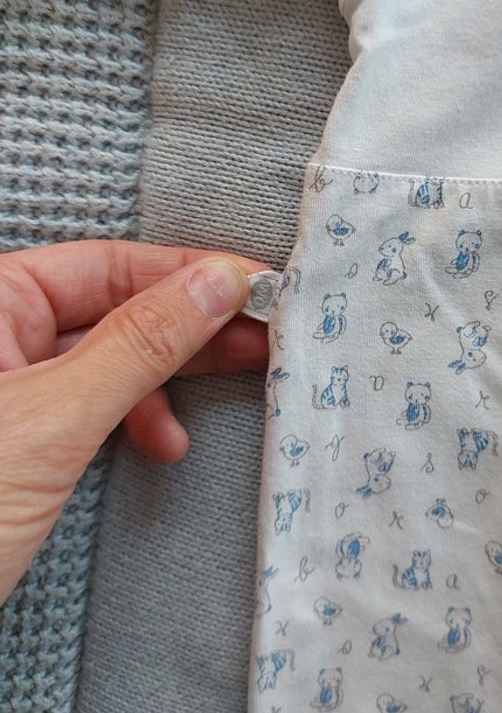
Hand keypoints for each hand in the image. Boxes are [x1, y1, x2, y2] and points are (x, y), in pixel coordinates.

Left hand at [0, 240, 269, 604]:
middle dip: (192, 327)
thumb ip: (140, 345)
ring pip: (115, 359)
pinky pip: (100, 404)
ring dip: (172, 381)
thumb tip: (218, 283)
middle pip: (118, 308)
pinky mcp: (31, 433)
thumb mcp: (53, 420)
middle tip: (264, 335)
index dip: (186, 273)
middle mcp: (1, 333)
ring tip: (229, 392)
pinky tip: (165, 446)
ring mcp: (17, 385)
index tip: (255, 287)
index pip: (106, 266)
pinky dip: (140, 421)